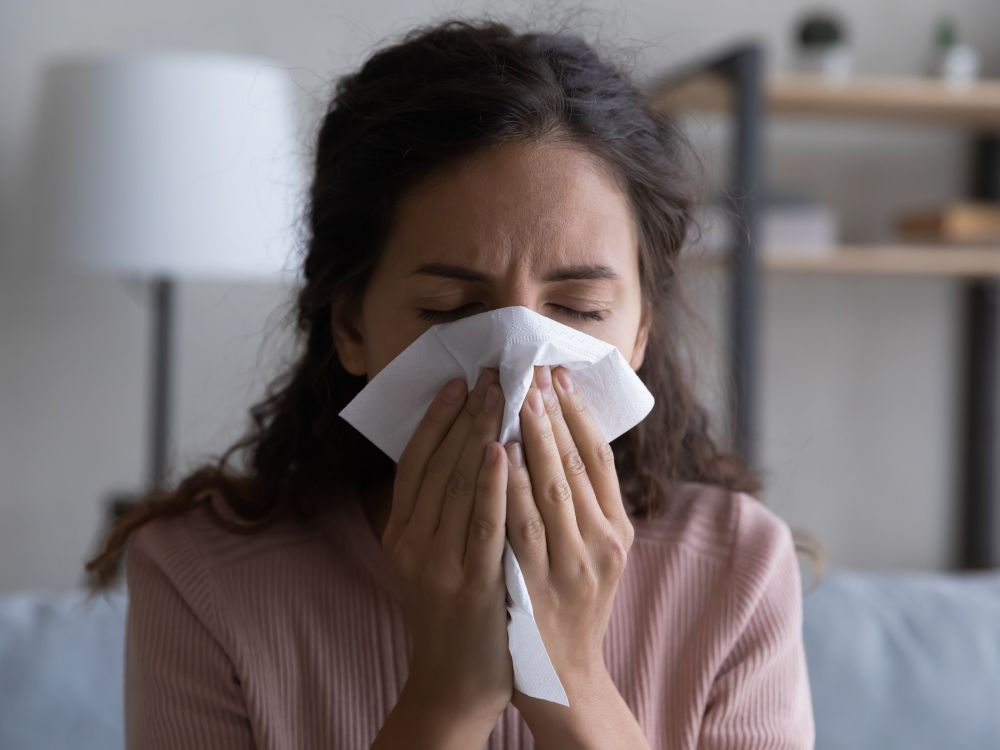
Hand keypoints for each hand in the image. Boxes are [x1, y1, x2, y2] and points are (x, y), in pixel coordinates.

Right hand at [380, 368, 512, 723]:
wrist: (456, 680)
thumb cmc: (454, 609)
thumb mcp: (432, 555)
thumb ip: (440, 509)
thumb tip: (468, 447)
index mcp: (400, 530)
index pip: (415, 460)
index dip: (437, 417)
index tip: (460, 380)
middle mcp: (411, 541)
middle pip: (438, 463)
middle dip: (468, 413)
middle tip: (492, 372)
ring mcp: (437, 563)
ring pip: (458, 484)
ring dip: (482, 434)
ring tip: (504, 394)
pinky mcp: (469, 583)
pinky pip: (482, 523)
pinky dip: (492, 483)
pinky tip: (505, 449)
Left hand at [504, 364, 634, 706]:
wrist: (558, 674)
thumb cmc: (573, 603)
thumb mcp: (596, 555)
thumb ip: (587, 504)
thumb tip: (568, 440)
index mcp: (617, 531)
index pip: (600, 458)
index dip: (580, 413)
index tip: (559, 375)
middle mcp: (600, 544)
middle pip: (575, 465)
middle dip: (552, 414)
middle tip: (532, 370)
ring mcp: (568, 565)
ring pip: (550, 489)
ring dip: (532, 439)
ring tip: (516, 396)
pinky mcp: (534, 584)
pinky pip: (519, 525)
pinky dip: (509, 485)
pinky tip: (497, 452)